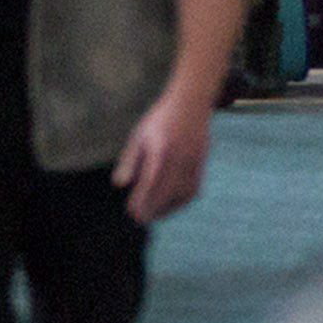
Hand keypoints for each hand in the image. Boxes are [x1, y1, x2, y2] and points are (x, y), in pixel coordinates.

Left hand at [111, 83, 215, 224]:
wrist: (191, 103)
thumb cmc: (160, 120)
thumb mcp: (139, 136)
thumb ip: (130, 161)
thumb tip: (119, 185)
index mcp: (161, 149)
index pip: (150, 181)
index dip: (141, 199)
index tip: (132, 212)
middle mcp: (179, 157)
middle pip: (166, 191)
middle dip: (153, 209)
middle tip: (140, 219)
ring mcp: (193, 161)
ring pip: (182, 194)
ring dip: (168, 208)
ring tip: (154, 215)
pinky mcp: (202, 164)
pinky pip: (193, 190)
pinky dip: (181, 202)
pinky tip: (170, 205)